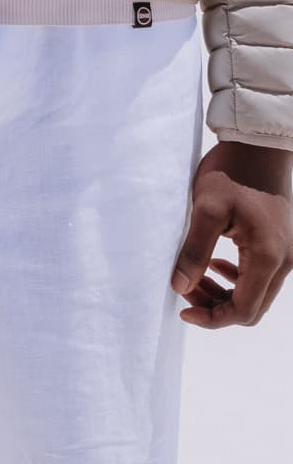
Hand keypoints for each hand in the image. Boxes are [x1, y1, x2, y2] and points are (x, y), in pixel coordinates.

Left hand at [172, 139, 292, 326]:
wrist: (258, 146)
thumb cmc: (232, 171)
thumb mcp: (206, 208)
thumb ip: (194, 251)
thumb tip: (180, 287)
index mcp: (269, 257)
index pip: (244, 310)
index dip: (212, 317)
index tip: (183, 310)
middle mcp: (285, 262)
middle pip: (251, 307)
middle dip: (215, 305)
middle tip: (184, 288)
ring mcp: (286, 254)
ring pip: (255, 294)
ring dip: (224, 292)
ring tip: (194, 275)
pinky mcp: (280, 245)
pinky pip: (260, 277)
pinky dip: (235, 278)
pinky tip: (214, 262)